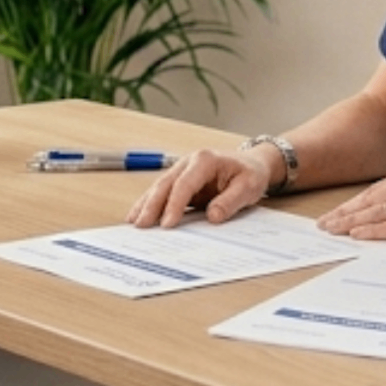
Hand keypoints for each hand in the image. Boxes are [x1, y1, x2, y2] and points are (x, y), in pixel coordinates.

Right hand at [126, 147, 271, 228]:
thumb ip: (230, 201)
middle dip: (151, 205)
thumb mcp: (248, 187)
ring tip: (133, 222)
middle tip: (141, 225)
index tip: (167, 224)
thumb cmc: (250, 173)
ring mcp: (182, 171)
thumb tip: (212, 216)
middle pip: (165, 184)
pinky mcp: (181, 181)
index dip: (174, 204)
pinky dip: (149, 203)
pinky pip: (163, 192)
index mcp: (204, 160)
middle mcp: (189, 163)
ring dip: (145, 204)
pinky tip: (139, 214)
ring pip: (159, 187)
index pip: (184, 184)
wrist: (252, 164)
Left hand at [317, 166, 385, 241]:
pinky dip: (373, 231)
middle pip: (368, 202)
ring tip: (331, 231)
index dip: (351, 203)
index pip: (373, 191)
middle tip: (322, 224)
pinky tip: (358, 235)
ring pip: (376, 214)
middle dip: (342, 213)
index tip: (334, 213)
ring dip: (350, 223)